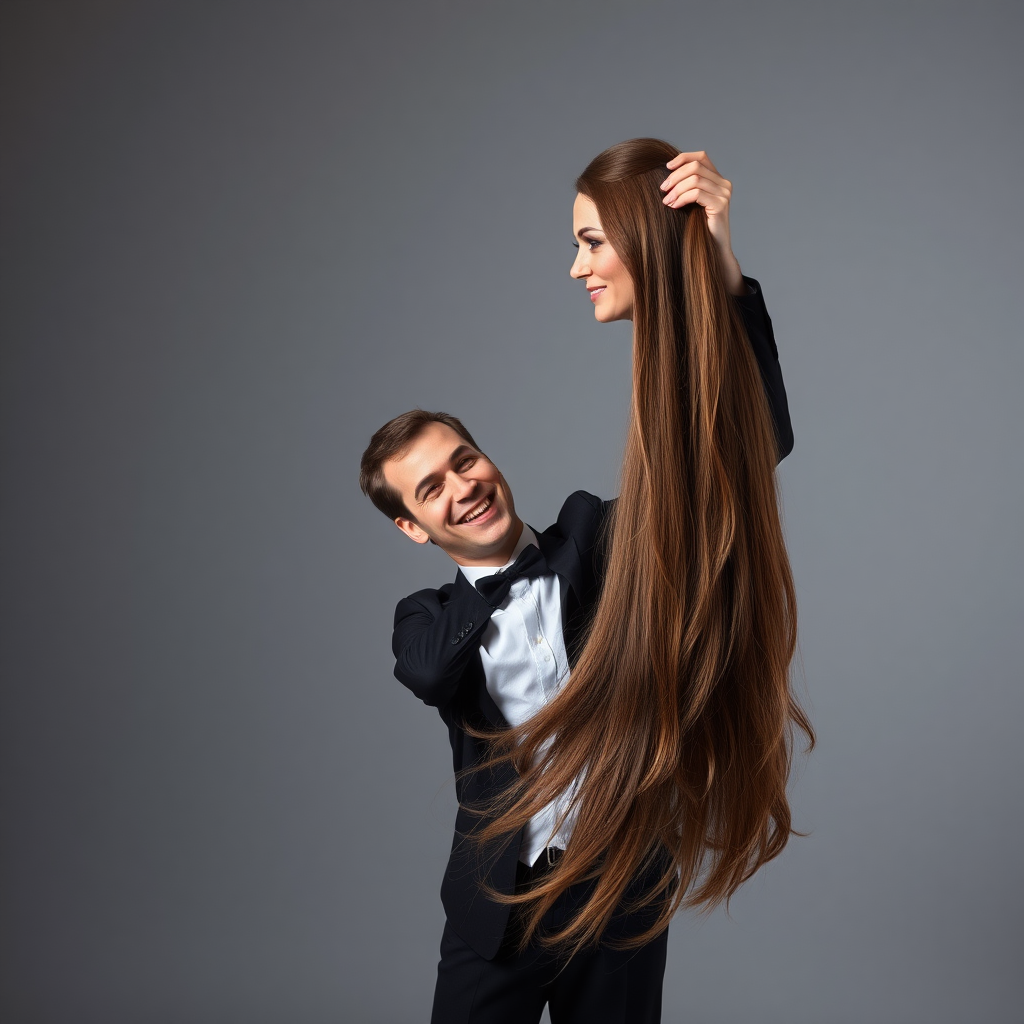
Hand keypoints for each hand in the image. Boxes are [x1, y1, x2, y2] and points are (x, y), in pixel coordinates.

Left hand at [660, 151, 745, 294]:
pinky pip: (697, 193)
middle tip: (662, 189)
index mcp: (717, 179)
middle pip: (695, 167)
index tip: (666, 167)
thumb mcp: (690, 204)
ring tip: (666, 201)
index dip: (683, 158)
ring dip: (676, 189)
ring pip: (695, 179)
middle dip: (675, 176)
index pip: (701, 157)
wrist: (713, 250)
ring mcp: (724, 194)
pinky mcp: (720, 205)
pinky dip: (682, 198)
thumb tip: (664, 177)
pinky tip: (674, 206)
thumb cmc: (697, 228)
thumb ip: (685, 188)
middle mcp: (723, 184)